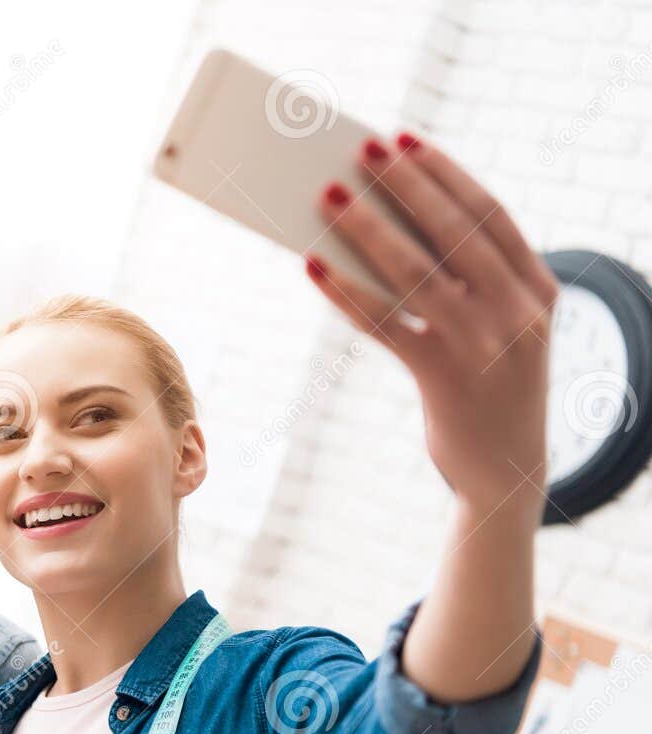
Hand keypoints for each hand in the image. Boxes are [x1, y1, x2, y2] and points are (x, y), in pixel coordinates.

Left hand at [308, 132, 558, 517]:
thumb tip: (384, 229)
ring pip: (414, 271)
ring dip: (366, 228)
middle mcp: (516, 311)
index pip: (489, 214)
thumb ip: (467, 284)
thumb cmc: (489, 391)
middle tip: (363, 150)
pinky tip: (315, 266)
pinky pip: (384, 322)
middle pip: (451, 231)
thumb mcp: (499, 330)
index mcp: (538, 289)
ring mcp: (481, 344)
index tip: (408, 140)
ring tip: (329, 196)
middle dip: (404, 185)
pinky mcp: (442, 376)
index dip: (445, 173)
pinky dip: (346, 291)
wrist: (506, 475)